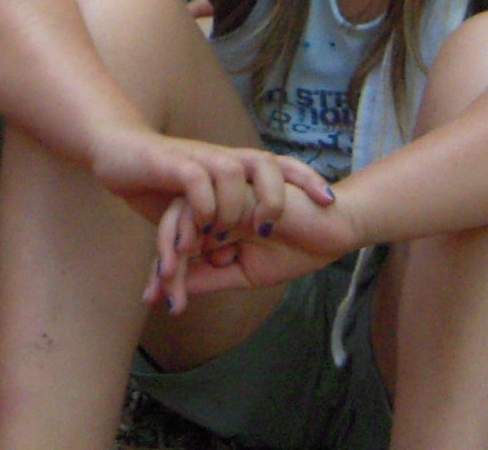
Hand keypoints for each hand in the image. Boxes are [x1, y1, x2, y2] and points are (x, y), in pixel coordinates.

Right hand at [85, 126, 335, 264]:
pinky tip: (202, 225)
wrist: (114, 151)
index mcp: (231, 167)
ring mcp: (197, 159)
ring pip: (234, 172)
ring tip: (226, 235)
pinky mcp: (171, 164)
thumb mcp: (189, 208)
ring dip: (235, 207)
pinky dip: (205, 203)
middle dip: (279, 194)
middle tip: (271, 229)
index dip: (307, 180)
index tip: (331, 203)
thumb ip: (209, 228)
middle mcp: (220, 158)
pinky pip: (198, 179)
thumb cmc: (154, 180)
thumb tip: (223, 258)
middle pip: (267, 163)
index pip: (279, 165)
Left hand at [147, 181, 359, 312]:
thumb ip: (210, 278)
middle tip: (159, 293)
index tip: (153, 301)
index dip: (164, 273)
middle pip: (173, 227)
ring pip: (185, 212)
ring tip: (172, 274)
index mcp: (214, 227)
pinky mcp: (242, 186)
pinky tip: (208, 249)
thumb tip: (174, 293)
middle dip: (162, 261)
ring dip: (175, 244)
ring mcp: (226, 195)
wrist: (334, 231)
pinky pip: (212, 201)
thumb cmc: (295, 249)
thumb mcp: (245, 273)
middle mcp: (215, 208)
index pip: (178, 246)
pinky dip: (202, 225)